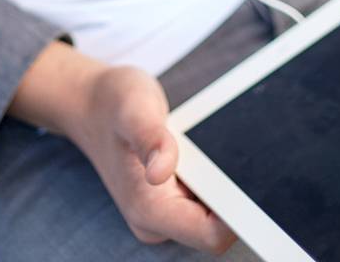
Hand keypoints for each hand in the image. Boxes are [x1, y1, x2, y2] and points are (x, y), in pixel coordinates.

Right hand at [66, 63, 235, 252]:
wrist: (90, 105)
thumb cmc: (111, 103)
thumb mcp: (133, 107)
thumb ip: (150, 138)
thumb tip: (160, 170)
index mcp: (148, 210)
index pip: (210, 235)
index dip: (236, 214)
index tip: (249, 179)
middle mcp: (155, 222)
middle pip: (218, 229)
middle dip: (231, 195)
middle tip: (229, 152)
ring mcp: (162, 215)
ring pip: (213, 216)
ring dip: (220, 185)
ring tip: (207, 148)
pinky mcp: (168, 203)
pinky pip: (204, 202)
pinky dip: (211, 178)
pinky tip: (202, 152)